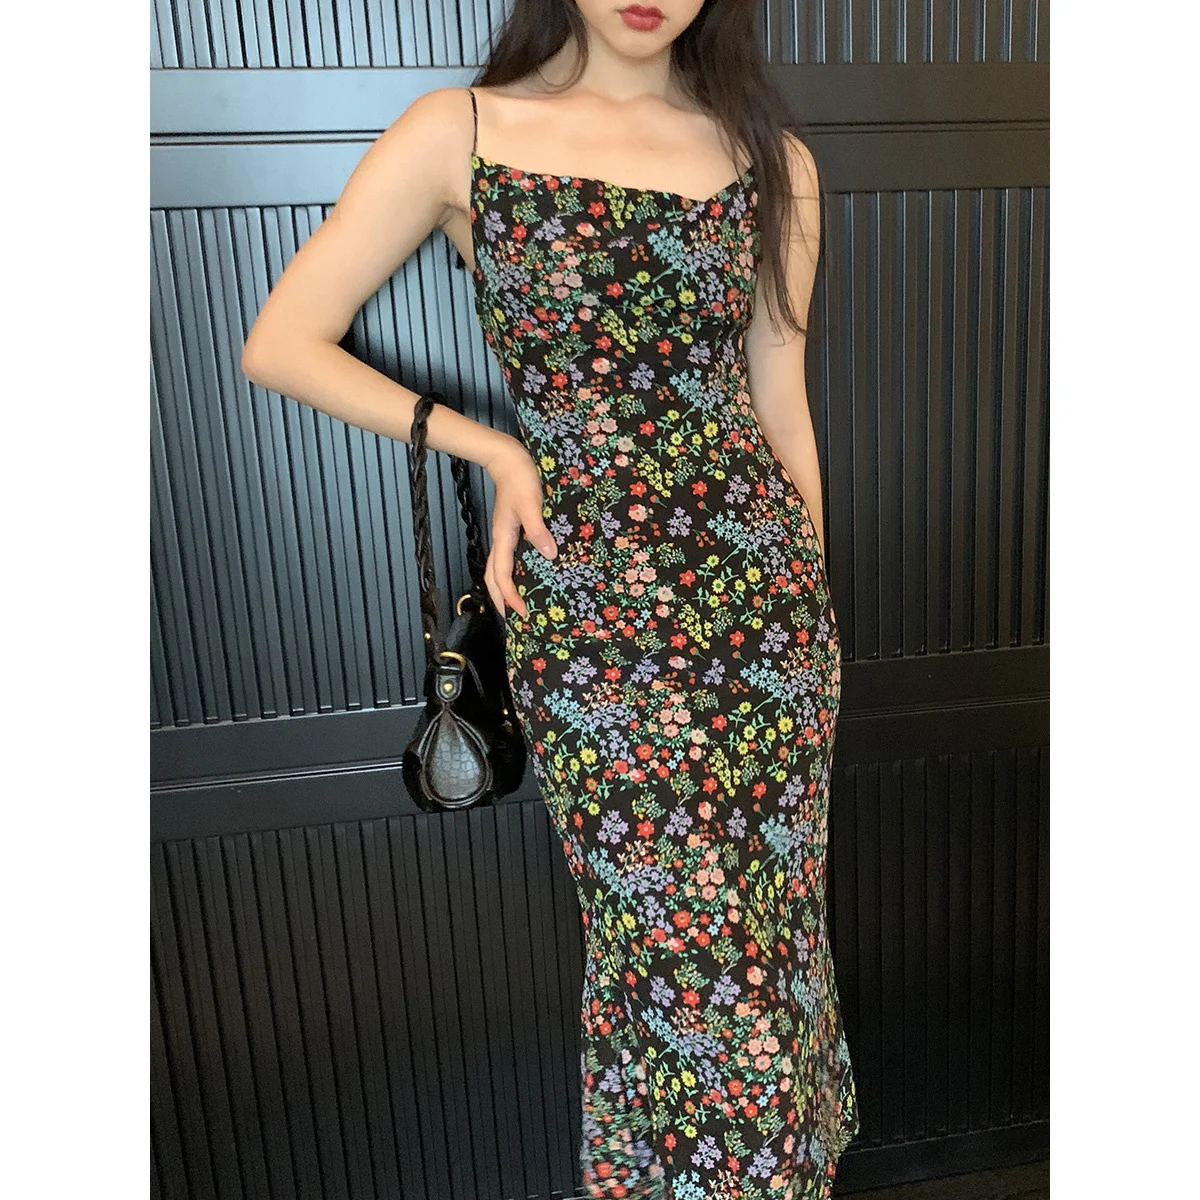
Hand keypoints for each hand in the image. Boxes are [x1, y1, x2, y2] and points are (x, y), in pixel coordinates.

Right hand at [482, 438, 556, 618]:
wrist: (509, 459)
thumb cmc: (520, 479)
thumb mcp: (531, 503)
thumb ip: (538, 528)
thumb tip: (548, 554)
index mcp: (503, 538)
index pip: (501, 575)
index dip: (510, 596)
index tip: (522, 612)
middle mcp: (501, 541)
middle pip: (493, 578)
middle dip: (501, 600)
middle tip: (515, 620)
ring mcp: (505, 536)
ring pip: (499, 569)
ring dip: (505, 589)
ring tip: (518, 605)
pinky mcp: (512, 530)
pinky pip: (509, 559)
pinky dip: (513, 574)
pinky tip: (527, 577)